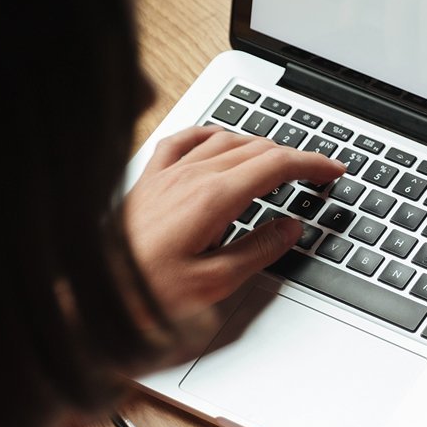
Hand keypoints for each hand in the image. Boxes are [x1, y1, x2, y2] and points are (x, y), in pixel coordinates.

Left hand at [124, 125, 344, 339]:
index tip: (333, 169)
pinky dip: (212, 134)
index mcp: (214, 199)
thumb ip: (258, 251)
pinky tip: (219, 139)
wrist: (94, 290)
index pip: (276, 165)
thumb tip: (289, 229)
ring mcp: (168, 174)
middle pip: (257, 148)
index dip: (312, 164)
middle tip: (315, 174)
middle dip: (294, 157)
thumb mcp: (214, 283)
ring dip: (260, 146)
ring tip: (279, 162)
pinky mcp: (150, 179)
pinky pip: (185, 139)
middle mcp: (191, 177)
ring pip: (226, 140)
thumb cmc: (146, 291)